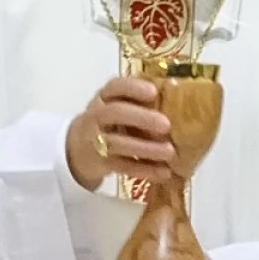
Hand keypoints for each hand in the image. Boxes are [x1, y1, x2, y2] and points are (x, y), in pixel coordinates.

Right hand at [65, 76, 175, 190]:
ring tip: (170, 152)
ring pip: (118, 143)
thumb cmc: (109, 123)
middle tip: (166, 125)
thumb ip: (140, 104)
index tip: (154, 92)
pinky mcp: (101, 163)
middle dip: (141, 118)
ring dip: (145, 148)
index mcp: (104, 98)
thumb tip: (181, 104)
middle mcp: (97, 116)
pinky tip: (164, 172)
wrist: (77, 149)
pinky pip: (123, 167)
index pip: (115, 87)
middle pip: (115, 113)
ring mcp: (96, 141)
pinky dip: (144, 170)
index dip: (133, 88)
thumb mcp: (117, 107)